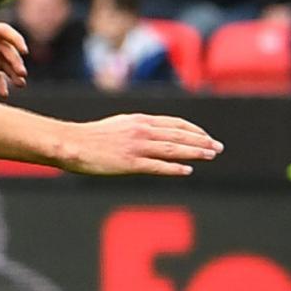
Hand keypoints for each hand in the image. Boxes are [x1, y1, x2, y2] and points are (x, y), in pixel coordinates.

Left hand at [0, 21, 27, 95]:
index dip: (16, 39)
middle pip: (8, 50)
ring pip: (5, 66)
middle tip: (21, 74)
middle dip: (16, 61)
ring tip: (20, 84)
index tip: (24, 52)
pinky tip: (4, 94)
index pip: (4, 31)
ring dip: (14, 74)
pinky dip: (3, 86)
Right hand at [57, 112, 223, 177]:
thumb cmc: (92, 136)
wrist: (72, 143)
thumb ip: (138, 128)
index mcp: (139, 120)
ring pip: (173, 149)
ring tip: (210, 156)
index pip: (175, 123)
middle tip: (218, 147)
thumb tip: (155, 134)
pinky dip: (174, 168)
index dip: (194, 130)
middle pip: (179, 135)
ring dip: (195, 152)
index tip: (207, 137)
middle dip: (201, 141)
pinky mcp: (130, 163)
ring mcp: (137, 147)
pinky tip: (187, 170)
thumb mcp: (119, 125)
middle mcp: (142, 130)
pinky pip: (158, 166)